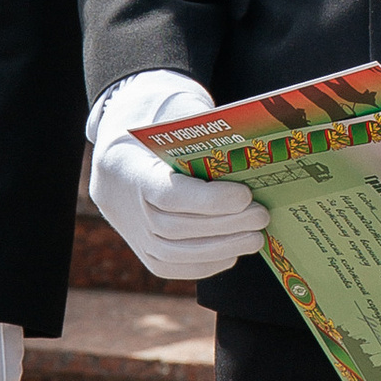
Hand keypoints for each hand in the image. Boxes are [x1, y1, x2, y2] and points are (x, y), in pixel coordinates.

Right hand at [87, 72, 271, 280]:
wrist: (120, 146)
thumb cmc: (157, 123)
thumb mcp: (175, 114)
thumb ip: (204, 135)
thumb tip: (252, 157)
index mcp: (124, 164)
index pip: (168, 194)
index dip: (209, 200)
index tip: (245, 195)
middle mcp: (119, 204)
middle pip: (173, 227)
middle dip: (224, 225)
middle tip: (261, 216)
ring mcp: (126, 230)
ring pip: (172, 253)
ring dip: (220, 248)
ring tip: (255, 237)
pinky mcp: (138, 248)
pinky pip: (170, 266)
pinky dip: (205, 264)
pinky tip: (233, 252)